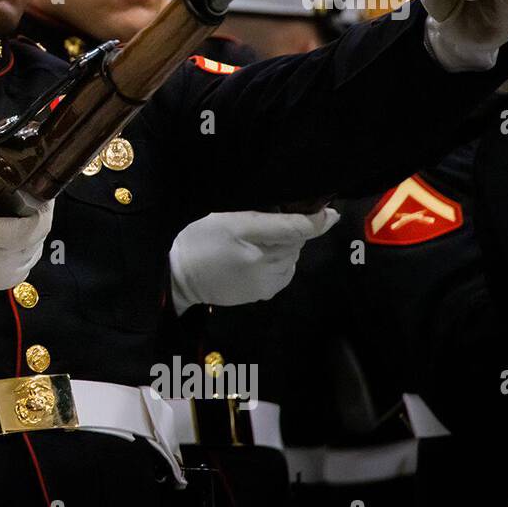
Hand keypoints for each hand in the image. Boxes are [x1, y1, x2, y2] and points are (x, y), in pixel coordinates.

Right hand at [0, 151, 53, 296]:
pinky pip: (30, 257)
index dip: (42, 206)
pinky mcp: (9, 281)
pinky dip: (28, 242)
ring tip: (22, 210)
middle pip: (39, 234)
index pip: (32, 226)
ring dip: (34, 227)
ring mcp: (6, 275)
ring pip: (38, 245)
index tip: (36, 186)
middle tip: (31, 192)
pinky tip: (15, 230)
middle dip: (39, 212)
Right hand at [168, 208, 338, 314]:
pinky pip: (282, 274)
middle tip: (258, 226)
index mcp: (261, 249)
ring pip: (290, 258)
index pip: (299, 230)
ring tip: (253, 244)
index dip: (315, 219)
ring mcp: (267, 286)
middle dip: (285, 232)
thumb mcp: (234, 222)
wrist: (179, 276)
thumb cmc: (202, 241)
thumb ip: (279, 220)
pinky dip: (275, 264)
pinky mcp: (261, 295)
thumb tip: (327, 218)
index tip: (328, 211)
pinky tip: (254, 259)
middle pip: (295, 243)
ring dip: (280, 248)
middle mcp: (269, 271)